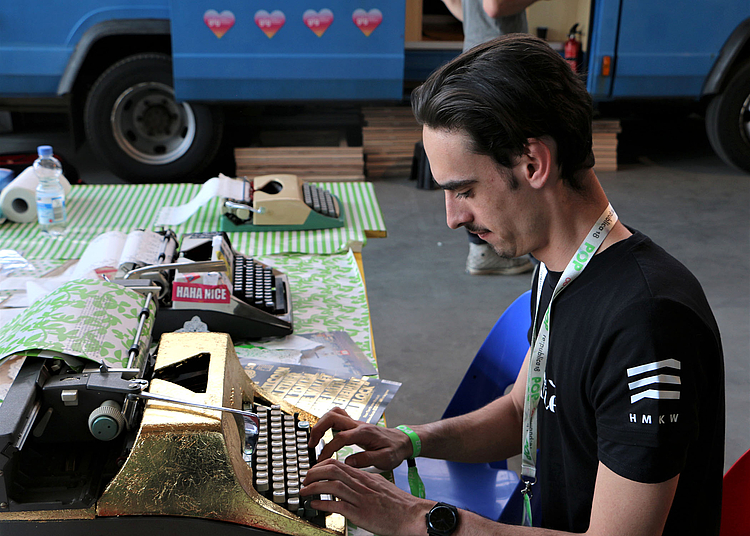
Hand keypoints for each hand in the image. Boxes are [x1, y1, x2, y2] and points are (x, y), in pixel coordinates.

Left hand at [300, 458, 430, 535]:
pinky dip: (323, 504)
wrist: (411, 514)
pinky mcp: (360, 513)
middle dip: (313, 473)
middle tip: (305, 480)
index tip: (313, 471)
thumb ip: (364, 482)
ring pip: (331, 486)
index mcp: (364, 477)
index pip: (338, 464)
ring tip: (304, 492)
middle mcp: (361, 484)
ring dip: (313, 488)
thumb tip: (350, 481)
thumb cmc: (397, 503)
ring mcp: (360, 498)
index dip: (321, 465)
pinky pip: (337, 505)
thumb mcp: (379, 484)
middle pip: (332, 470)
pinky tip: (315, 505)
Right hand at [309, 407, 412, 469]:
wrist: (403, 440)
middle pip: (332, 417)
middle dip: (318, 429)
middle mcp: (358, 425)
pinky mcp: (355, 426)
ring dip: (321, 424)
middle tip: (311, 444)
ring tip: (315, 440)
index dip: (328, 449)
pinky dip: (328, 424)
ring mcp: (356, 423)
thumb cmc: (395, 450)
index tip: (321, 460)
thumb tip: (348, 461)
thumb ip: (366, 460)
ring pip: (333, 414)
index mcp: (364, 433)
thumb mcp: (385, 459)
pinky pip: (338, 418)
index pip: (340, 437)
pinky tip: (325, 436)